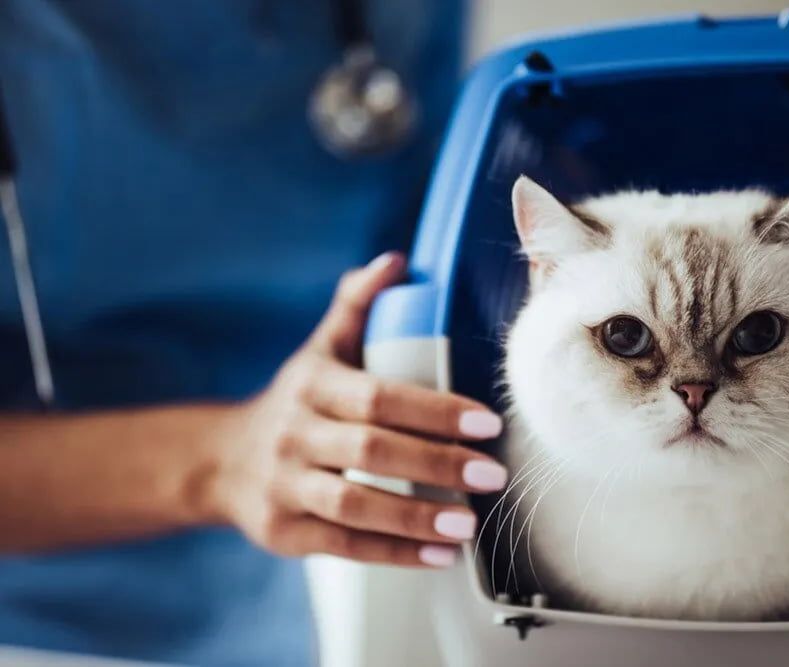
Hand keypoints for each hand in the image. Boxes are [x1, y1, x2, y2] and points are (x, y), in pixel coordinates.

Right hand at [208, 252, 506, 566]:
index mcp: (313, 384)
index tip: (487, 422)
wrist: (222, 461)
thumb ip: (357, 305)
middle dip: (436, 463)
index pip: (378, 396)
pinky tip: (440, 555)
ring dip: (415, 517)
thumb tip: (396, 260)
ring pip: (354, 505)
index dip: (434, 410)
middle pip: (370, 450)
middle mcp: (295, 434)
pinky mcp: (284, 533)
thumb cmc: (295, 400)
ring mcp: (285, 486)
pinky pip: (343, 546)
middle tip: (493, 474)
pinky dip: (394, 553)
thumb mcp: (320, 348)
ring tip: (468, 523)